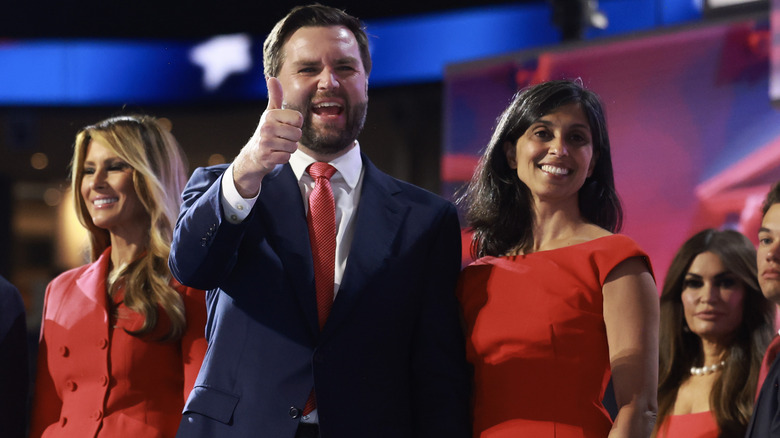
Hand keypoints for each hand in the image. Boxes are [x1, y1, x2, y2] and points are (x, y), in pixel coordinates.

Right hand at [232, 77, 302, 197]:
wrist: (253, 155)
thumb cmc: (267, 131)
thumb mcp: (270, 113)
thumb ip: (275, 96)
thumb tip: (272, 77)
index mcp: (270, 115)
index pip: (298, 119)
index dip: (295, 124)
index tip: (285, 125)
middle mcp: (266, 127)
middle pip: (297, 134)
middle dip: (293, 138)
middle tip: (282, 138)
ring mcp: (265, 143)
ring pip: (293, 146)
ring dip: (288, 148)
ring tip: (278, 145)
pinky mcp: (266, 157)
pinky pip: (287, 158)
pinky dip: (283, 158)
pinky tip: (275, 154)